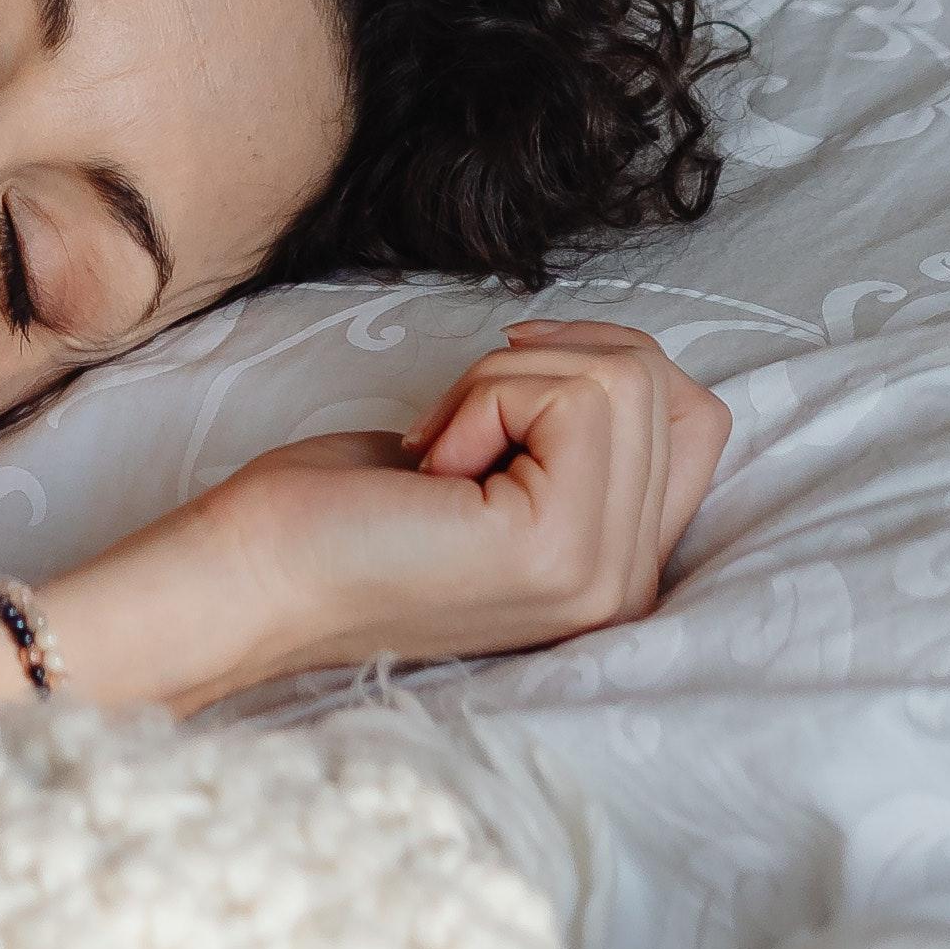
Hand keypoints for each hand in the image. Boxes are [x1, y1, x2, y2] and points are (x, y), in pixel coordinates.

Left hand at [154, 319, 728, 692]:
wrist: (250, 576)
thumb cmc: (342, 510)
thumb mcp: (493, 460)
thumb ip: (581, 434)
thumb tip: (630, 359)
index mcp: (619, 571)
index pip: (699, 417)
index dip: (603, 363)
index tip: (505, 391)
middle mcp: (628, 589)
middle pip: (658, 380)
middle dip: (537, 366)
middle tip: (452, 437)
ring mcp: (600, 578)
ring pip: (621, 373)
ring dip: (505, 379)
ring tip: (441, 455)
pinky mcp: (557, 547)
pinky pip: (571, 391)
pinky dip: (486, 394)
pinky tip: (433, 467)